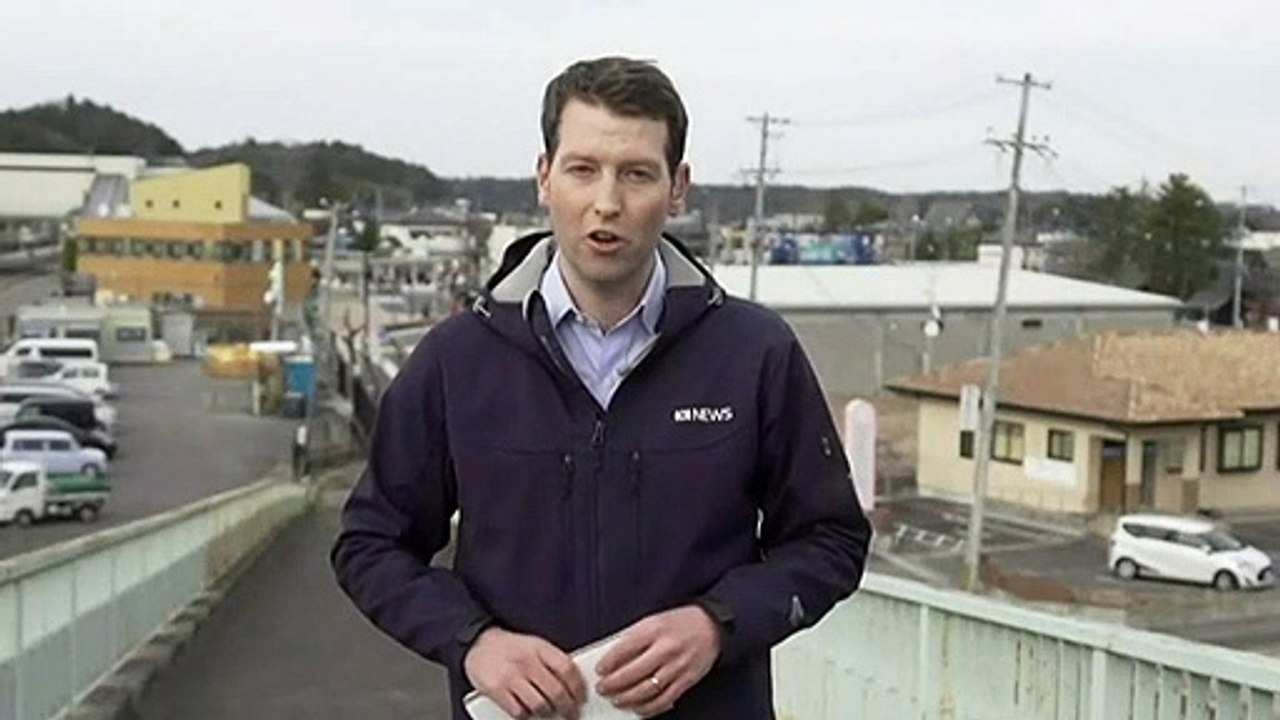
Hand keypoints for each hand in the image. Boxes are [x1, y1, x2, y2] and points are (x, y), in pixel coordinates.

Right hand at [464, 627, 586, 718]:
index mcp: (539, 648)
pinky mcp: (497, 690)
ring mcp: (511, 677)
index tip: (581, 698)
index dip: (578, 687)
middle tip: (570, 713)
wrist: (478, 643)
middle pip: (556, 691)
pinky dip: (526, 715)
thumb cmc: (510, 647)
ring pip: (539, 705)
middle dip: (567, 707)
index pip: (567, 669)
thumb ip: (551, 662)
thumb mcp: (534, 645)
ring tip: (549, 712)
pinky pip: (519, 712)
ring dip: (547, 713)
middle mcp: (526, 662)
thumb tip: (572, 684)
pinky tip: (528, 711)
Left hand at [595, 606, 721, 716]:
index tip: (599, 670)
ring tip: (616, 700)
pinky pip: (664, 699)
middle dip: (613, 684)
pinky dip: (648, 708)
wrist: (711, 626)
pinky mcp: (686, 681)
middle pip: (633, 672)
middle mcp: (666, 648)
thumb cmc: (679, 623)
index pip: (625, 648)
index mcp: (655, 629)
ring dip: (627, 698)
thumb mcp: (654, 621)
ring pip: (647, 689)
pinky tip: (637, 708)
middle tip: (602, 689)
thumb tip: (614, 659)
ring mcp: (677, 666)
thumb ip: (635, 638)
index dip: (609, 662)